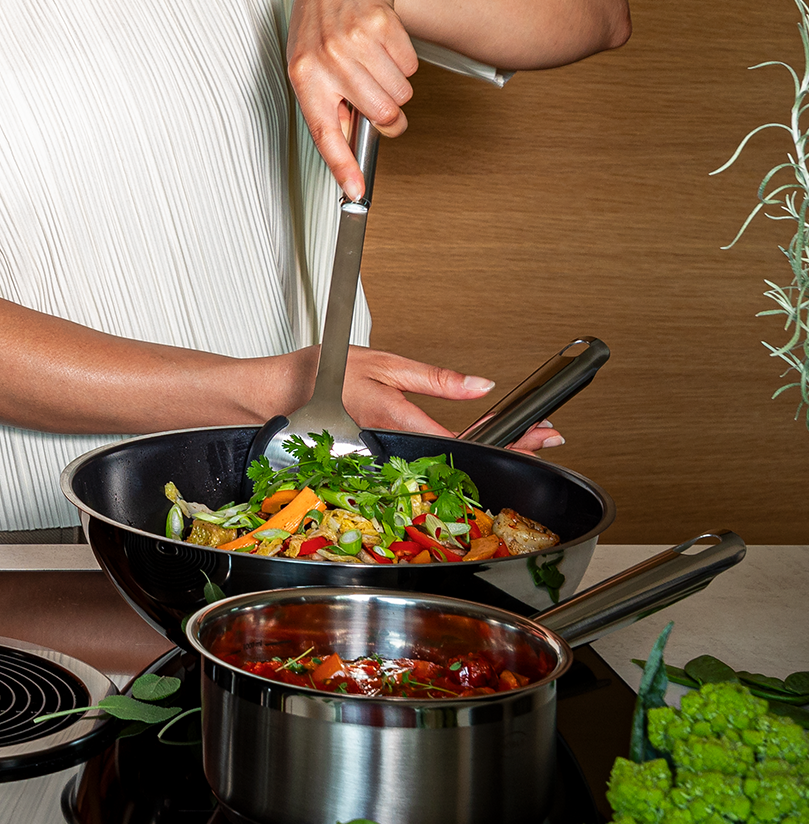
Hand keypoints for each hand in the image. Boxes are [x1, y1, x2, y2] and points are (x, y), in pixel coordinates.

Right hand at [276, 345, 565, 454]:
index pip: (470, 438)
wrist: (277, 394)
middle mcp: (397, 445)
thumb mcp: (385, 363)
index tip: (544, 434)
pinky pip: (427, 458)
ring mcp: (390, 454)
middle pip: (466, 454)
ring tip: (521, 440)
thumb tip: (481, 385)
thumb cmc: (321, 376)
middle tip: (546, 438)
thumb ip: (436, 379)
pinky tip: (475, 444)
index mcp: (401, 421)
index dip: (512, 439)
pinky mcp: (382, 455)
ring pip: (449, 460)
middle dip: (511, 447)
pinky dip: (458, 451)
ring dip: (488, 450)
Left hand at [287, 0, 418, 198]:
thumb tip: (350, 152)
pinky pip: (411, 65)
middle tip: (376, 92)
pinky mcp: (379, 21)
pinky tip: (384, 43)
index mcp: (304, 78)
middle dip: (386, 110)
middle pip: (381, 115)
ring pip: (400, 93)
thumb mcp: (313, 70)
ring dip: (395, 83)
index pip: (324, 132)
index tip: (354, 192)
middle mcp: (325, 59)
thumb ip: (331, 109)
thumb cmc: (322, 30)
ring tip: (375, 62)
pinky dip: (404, 59)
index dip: (341, 165)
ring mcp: (352, 39)